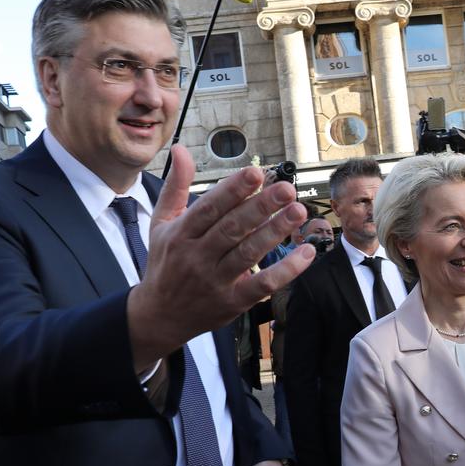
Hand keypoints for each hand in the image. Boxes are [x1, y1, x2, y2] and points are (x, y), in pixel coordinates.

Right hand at [128, 145, 314, 369]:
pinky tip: (305, 253)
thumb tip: (181, 149)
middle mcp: (197, 256)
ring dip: (275, 231)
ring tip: (298, 211)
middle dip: (261, 206)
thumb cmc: (165, 263)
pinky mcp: (232, 302)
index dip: (233, 190)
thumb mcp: (161, 224)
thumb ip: (176, 186)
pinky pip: (262, 284)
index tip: (256, 173)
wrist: (159, 316)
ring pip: (248, 253)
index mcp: (181, 234)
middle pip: (232, 228)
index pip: (210, 208)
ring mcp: (215, 281)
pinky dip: (286, 270)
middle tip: (287, 188)